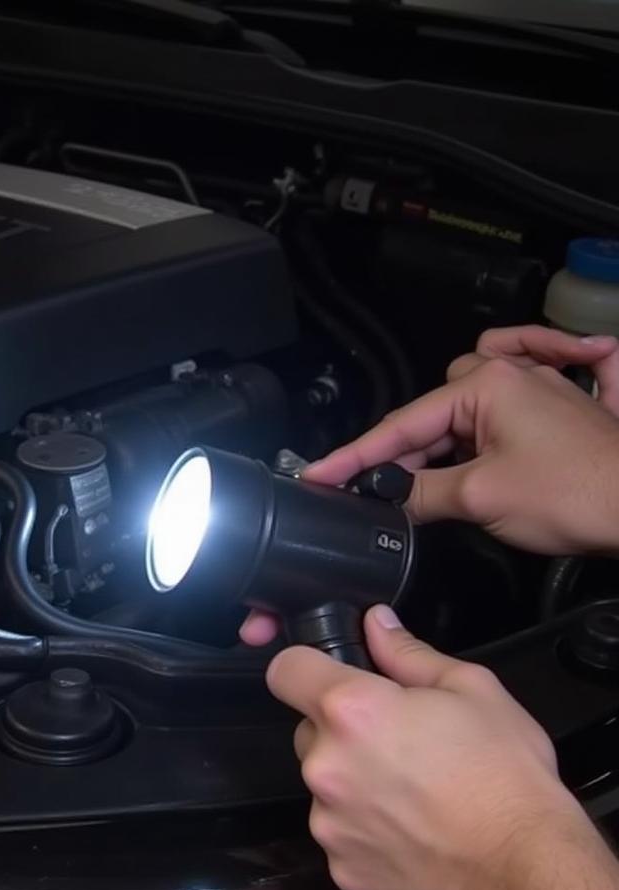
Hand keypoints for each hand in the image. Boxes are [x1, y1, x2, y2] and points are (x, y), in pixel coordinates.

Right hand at [240, 327, 618, 645]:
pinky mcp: (557, 412)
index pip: (403, 425)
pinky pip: (504, 403)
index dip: (356, 455)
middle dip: (401, 456)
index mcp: (487, 387)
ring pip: (463, 412)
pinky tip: (476, 428)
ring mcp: (539, 390)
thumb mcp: (480, 497)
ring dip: (440, 445)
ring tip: (424, 485)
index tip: (322, 472)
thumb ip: (422, 494)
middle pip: (431, 416)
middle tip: (372, 493)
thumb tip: (390, 499)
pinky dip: (480, 424)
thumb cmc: (580, 493)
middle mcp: (512, 377)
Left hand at [267, 605, 586, 889]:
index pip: (285, 670)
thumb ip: (406, 652)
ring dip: (352, 783)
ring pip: (324, 785)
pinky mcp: (341, 866)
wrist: (527, 869)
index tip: (327, 677)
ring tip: (412, 792)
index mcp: (351, 711)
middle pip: (309, 731)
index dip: (305, 668)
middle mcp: (326, 765)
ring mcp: (328, 821)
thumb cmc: (505, 777)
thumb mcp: (470, 689)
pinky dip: (364, 831)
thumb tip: (376, 625)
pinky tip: (411, 830)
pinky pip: (340, 834)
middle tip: (397, 743)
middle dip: (342, 732)